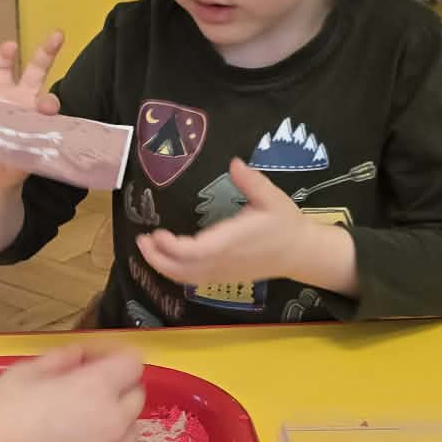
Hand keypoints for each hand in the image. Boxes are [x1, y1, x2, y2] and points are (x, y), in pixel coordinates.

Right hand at [0, 32, 64, 192]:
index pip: (48, 97)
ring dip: (5, 57)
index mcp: (36, 108)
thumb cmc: (17, 159)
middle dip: (46, 52)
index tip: (49, 107)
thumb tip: (48, 108)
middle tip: (57, 35)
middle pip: (34, 70)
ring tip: (10, 46)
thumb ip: (41, 127)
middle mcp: (19, 97)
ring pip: (3, 71)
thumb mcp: (33, 148)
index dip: (50, 101)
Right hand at [0, 345, 144, 441]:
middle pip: (136, 396)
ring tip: (82, 428)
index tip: (93, 361)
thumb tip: (79, 356)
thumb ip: (59, 360)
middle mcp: (114, 421)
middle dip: (118, 388)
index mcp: (96, 388)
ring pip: (131, 432)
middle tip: (85, 393)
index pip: (132, 363)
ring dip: (115, 424)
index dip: (114, 358)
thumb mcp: (21, 374)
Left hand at [136, 159, 312, 287]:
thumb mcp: (272, 197)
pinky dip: (174, 272)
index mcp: (233, 241)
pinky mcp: (223, 277)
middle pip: (183, 269)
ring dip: (162, 265)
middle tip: (141, 239)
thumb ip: (252, 181)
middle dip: (158, 258)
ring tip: (147, 247)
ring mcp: (222, 273)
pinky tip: (165, 258)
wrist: (299, 252)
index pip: (196, 251)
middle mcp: (223, 261)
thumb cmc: (285, 223)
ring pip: (185, 277)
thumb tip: (235, 162)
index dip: (172, 247)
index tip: (157, 232)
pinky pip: (193, 279)